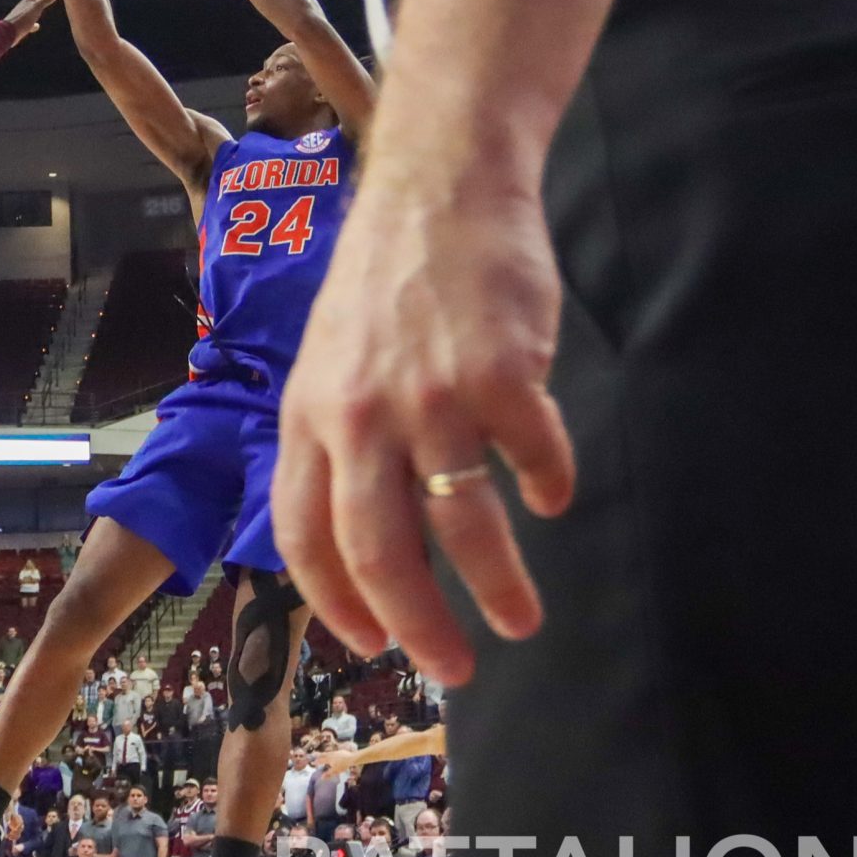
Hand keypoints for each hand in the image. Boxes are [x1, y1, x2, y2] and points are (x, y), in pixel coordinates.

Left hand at [1, 0, 62, 41]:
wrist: (6, 35)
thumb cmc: (22, 20)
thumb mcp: (37, 8)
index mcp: (29, 0)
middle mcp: (25, 5)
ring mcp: (22, 15)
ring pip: (32, 7)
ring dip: (39, 3)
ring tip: (43, 0)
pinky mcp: (21, 26)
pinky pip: (29, 22)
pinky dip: (34, 22)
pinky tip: (36, 25)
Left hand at [272, 165, 576, 686]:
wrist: (441, 187)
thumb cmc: (386, 282)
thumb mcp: (330, 361)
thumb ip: (339, 439)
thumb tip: (363, 536)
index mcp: (309, 416)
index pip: (305, 536)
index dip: (337, 602)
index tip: (372, 645)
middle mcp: (360, 414)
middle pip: (380, 550)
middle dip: (419, 625)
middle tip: (452, 670)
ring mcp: (431, 395)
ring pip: (462, 522)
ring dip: (496, 584)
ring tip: (519, 619)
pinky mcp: (502, 374)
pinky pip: (531, 458)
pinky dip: (545, 487)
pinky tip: (550, 498)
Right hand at [313, 746, 360, 777]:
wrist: (351, 758)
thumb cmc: (342, 765)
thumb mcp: (335, 771)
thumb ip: (328, 774)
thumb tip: (321, 778)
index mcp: (328, 759)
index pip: (320, 760)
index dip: (316, 762)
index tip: (313, 763)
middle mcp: (330, 754)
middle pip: (323, 755)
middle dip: (319, 756)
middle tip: (316, 756)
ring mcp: (335, 752)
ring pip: (328, 753)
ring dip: (324, 754)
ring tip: (323, 756)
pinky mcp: (340, 752)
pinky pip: (333, 752)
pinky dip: (330, 754)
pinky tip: (333, 755)